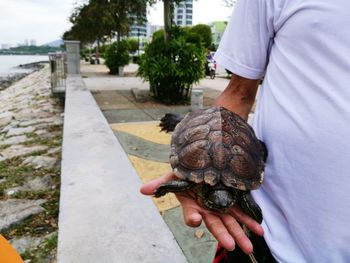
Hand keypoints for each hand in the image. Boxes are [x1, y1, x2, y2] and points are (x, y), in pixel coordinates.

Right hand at [140, 172, 263, 253]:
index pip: (191, 214)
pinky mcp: (232, 202)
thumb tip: (142, 190)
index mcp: (192, 204)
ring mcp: (220, 207)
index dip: (192, 217)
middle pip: (214, 224)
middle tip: (230, 245)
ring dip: (239, 234)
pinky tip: (259, 231)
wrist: (202, 167)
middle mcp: (206, 209)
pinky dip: (250, 221)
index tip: (194, 220)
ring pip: (230, 222)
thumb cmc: (185, 175)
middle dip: (223, 235)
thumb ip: (160, 184)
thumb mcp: (173, 177)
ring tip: (248, 246)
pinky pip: (242, 213)